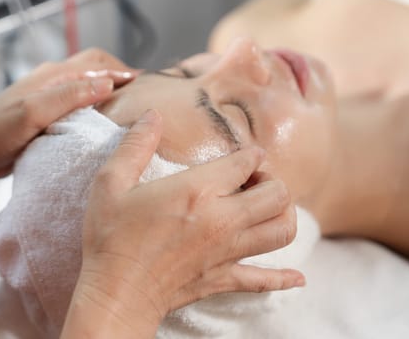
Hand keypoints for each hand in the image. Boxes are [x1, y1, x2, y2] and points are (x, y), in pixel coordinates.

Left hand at [0, 49, 135, 178]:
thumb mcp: (35, 111)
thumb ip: (70, 95)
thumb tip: (107, 82)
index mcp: (54, 76)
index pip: (97, 63)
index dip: (123, 70)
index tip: (146, 84)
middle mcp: (55, 83)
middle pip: (95, 69)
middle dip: (119, 76)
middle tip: (141, 93)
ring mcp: (52, 98)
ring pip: (88, 87)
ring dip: (109, 91)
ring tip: (129, 106)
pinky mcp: (50, 114)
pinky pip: (80, 105)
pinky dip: (97, 107)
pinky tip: (105, 123)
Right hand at [63, 110, 302, 338]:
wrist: (115, 293)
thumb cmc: (110, 237)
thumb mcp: (111, 183)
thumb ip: (136, 145)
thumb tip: (152, 115)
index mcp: (197, 190)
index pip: (247, 162)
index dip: (251, 155)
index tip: (244, 158)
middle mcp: (222, 219)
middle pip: (277, 194)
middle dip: (272, 182)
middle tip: (253, 183)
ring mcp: (227, 251)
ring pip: (282, 231)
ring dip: (284, 217)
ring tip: (267, 211)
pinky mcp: (223, 278)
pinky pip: (265, 280)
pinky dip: (283, 278)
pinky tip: (297, 277)